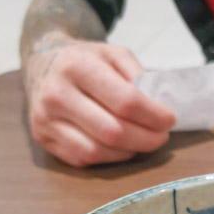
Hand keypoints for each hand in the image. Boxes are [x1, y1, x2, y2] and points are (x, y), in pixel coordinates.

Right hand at [24, 35, 175, 166]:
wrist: (43, 63)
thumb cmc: (85, 60)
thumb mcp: (114, 54)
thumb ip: (139, 76)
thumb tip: (159, 106)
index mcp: (77, 66)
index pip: (125, 101)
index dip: (153, 116)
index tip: (169, 119)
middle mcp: (56, 94)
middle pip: (113, 131)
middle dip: (146, 139)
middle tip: (161, 137)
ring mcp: (46, 119)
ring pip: (98, 151)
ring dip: (129, 151)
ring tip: (143, 141)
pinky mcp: (44, 138)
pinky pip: (84, 158)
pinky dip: (110, 157)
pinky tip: (121, 146)